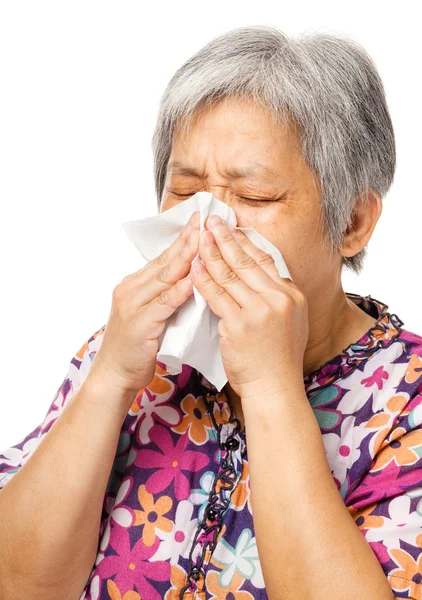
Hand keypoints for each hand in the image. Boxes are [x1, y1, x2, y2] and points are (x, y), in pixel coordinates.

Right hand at [89, 211, 199, 397]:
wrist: (113, 375)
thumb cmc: (136, 347)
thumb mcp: (150, 315)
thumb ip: (165, 296)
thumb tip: (190, 280)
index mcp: (134, 285)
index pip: (163, 258)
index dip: (182, 240)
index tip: (200, 223)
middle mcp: (131, 290)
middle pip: (164, 262)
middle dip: (186, 241)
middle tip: (204, 222)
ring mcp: (132, 305)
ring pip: (163, 278)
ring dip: (185, 259)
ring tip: (203, 242)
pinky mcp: (138, 324)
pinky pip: (162, 304)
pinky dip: (178, 292)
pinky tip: (191, 281)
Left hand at [190, 215, 308, 398]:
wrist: (275, 388)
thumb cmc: (277, 359)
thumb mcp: (288, 321)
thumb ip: (275, 297)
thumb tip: (261, 277)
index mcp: (291, 295)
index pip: (264, 259)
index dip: (245, 241)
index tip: (231, 228)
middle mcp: (279, 298)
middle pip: (246, 260)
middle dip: (226, 238)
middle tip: (212, 220)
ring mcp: (260, 310)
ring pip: (230, 274)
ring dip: (211, 253)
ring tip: (198, 237)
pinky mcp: (240, 324)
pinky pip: (216, 295)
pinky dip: (203, 279)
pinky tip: (193, 266)